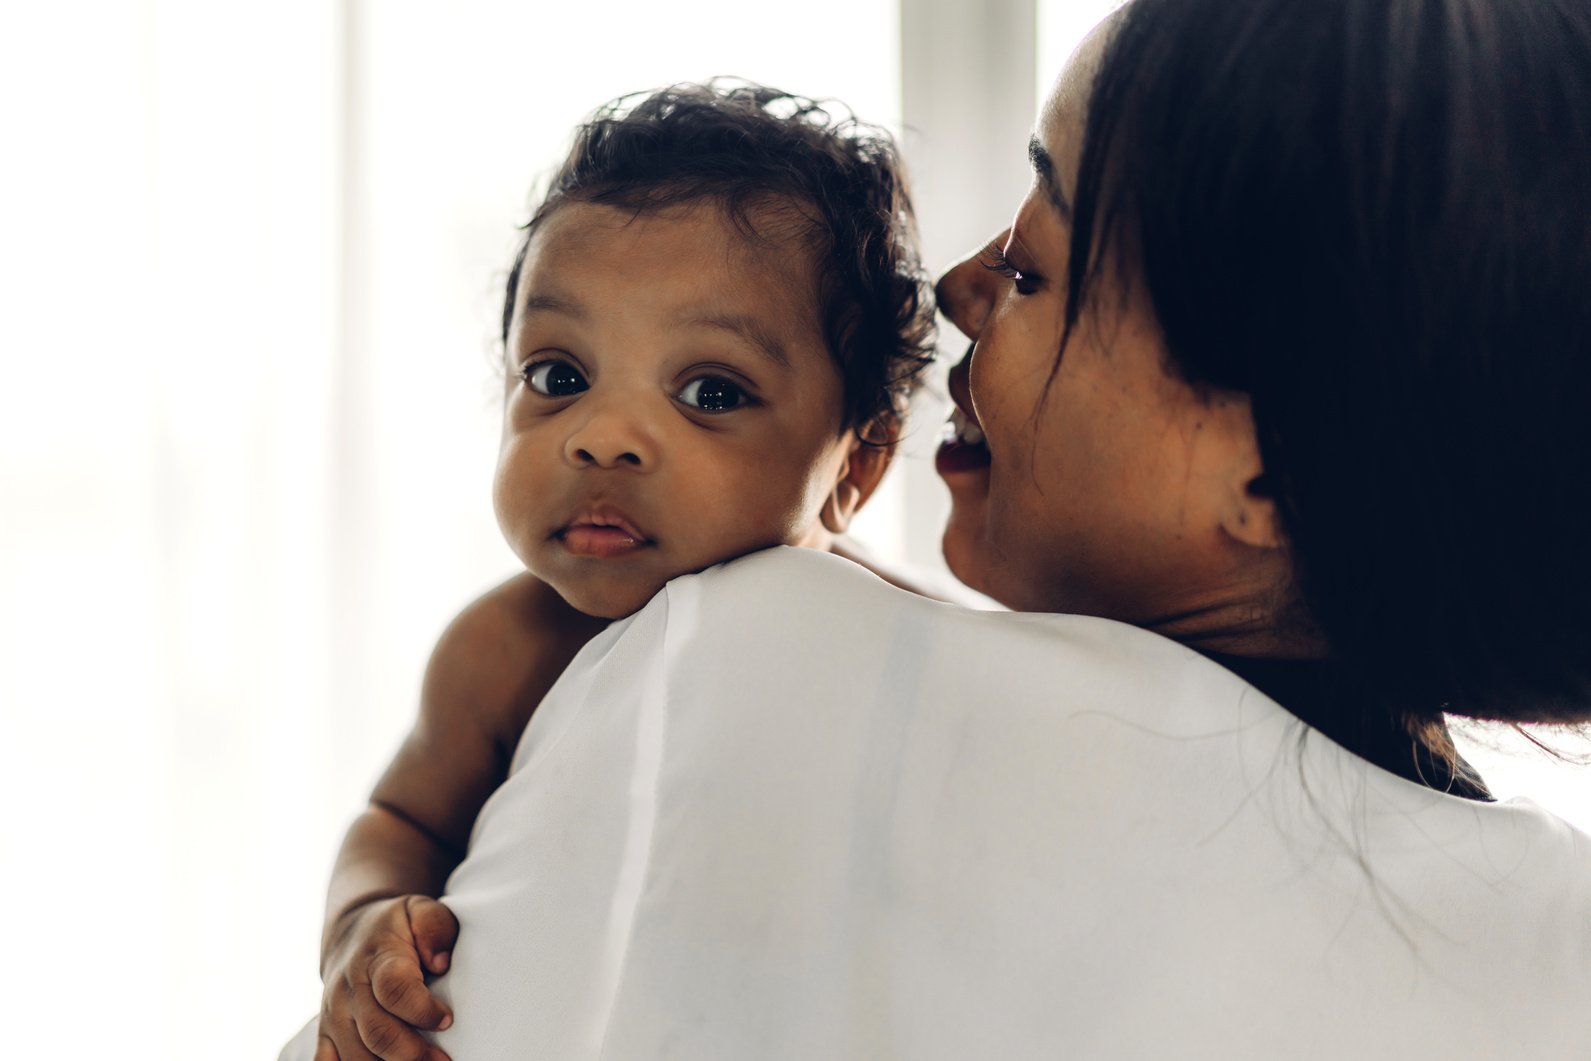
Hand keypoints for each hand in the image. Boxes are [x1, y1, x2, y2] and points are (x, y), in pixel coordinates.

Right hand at [315, 895, 458, 1060]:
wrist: (351, 934)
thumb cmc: (398, 927)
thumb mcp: (421, 911)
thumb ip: (435, 928)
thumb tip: (440, 962)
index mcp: (376, 958)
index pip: (395, 990)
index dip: (422, 1010)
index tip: (447, 1020)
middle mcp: (349, 990)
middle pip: (377, 1032)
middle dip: (412, 1053)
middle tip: (442, 1060)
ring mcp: (333, 1015)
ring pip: (356, 1057)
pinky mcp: (324, 1035)